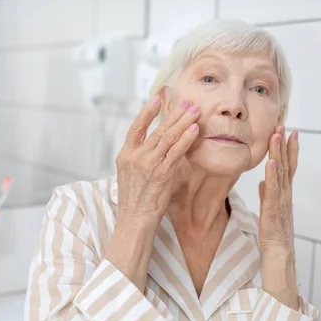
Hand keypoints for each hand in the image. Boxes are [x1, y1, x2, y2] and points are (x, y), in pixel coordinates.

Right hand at [115, 96, 200, 227]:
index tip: (157, 98)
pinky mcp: (161, 174)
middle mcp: (136, 157)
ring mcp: (148, 164)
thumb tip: (157, 148)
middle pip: (157, 129)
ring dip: (183, 122)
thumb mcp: (131, 176)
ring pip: (168, 137)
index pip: (135, 128)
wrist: (134, 221)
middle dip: (174, 114)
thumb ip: (141, 160)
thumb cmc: (135, 202)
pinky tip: (194, 130)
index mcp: (125, 156)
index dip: (146, 112)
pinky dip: (186, 139)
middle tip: (187, 102)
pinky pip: (176, 152)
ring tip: (195, 111)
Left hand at [258, 125, 298, 253]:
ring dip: (279, 152)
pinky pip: (273, 189)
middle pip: (286, 164)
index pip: (288, 167)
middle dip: (284, 144)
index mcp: (284, 193)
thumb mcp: (270, 209)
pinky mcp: (273, 209)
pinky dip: (272, 175)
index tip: (289, 132)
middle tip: (284, 125)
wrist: (279, 252)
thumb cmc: (274, 233)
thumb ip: (267, 194)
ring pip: (280, 172)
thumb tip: (263, 182)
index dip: (289, 149)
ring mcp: (281, 200)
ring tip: (278, 135)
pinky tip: (271, 162)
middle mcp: (285, 193)